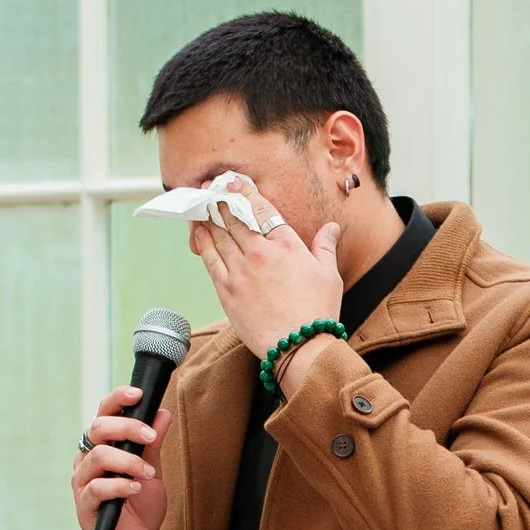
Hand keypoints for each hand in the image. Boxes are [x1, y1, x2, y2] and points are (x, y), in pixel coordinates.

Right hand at [71, 385, 175, 529]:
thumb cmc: (140, 506)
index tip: (138, 394)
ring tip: (148, 473)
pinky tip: (136, 488)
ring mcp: (84, 481)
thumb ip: (154, 444)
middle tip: (151, 437)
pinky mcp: (84, 504)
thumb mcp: (153, 470)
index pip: (104, 413)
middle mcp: (89, 458)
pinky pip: (97, 488)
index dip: (117, 399)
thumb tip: (162, 412)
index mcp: (104, 445)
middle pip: (97, 428)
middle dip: (127, 427)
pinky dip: (120, 485)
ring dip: (127, 461)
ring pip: (97, 456)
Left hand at [189, 175, 342, 359]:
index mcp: (287, 245)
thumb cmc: (317, 312)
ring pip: (219, 235)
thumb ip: (325, 247)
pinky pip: (210, 259)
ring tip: (202, 204)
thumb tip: (331, 227)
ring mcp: (241, 271)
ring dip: (209, 216)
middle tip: (211, 187)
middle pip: (235, 218)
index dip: (245, 192)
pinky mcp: (227, 291)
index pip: (261, 209)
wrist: (299, 347)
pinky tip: (198, 230)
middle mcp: (261, 253)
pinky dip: (203, 241)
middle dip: (222, 199)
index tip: (235, 182)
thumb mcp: (329, 275)